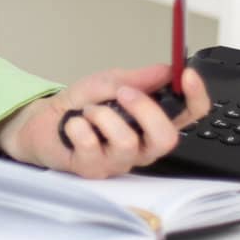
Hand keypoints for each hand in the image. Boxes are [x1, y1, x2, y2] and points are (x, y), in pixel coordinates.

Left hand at [0, 64, 210, 177]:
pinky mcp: (93, 169)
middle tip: (123, 92)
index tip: (188, 75)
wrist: (44, 121)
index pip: (190, 115)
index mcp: (153, 123)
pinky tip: (73, 125)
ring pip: (126, 142)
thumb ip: (138, 78)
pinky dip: (78, 124)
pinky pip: (90, 143)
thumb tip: (167, 70)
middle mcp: (142, 147)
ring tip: (89, 111)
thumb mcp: (110, 82)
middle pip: (167, 138)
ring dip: (102, 115)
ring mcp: (119, 161)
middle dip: (145, 109)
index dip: (196, 97)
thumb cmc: (82, 106)